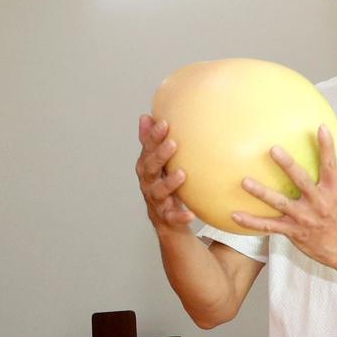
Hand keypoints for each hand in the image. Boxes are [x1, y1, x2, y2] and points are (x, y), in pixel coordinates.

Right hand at [134, 115, 195, 232]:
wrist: (166, 220)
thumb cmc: (163, 184)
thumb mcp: (158, 163)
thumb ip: (152, 142)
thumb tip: (145, 116)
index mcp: (147, 168)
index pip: (148, 149)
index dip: (153, 137)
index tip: (164, 123)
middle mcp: (148, 183)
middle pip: (150, 169)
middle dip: (160, 156)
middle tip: (173, 143)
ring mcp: (156, 201)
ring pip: (159, 192)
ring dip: (169, 183)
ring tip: (182, 174)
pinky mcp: (166, 218)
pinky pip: (172, 217)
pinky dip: (180, 216)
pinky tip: (191, 214)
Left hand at [236, 126, 336, 269]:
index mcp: (333, 189)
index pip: (330, 164)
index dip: (327, 146)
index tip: (319, 127)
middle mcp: (318, 202)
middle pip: (302, 180)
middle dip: (288, 165)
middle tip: (273, 149)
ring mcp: (303, 217)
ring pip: (280, 203)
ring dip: (262, 192)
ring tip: (244, 181)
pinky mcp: (292, 230)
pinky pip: (269, 226)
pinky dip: (251, 222)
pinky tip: (234, 214)